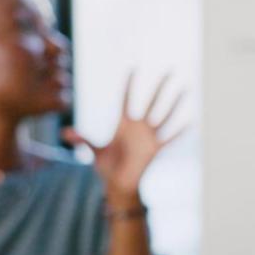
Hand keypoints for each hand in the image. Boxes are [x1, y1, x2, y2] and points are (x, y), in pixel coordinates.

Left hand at [63, 71, 184, 201]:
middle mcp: (138, 127)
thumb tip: (64, 131)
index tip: (133, 69)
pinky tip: (190, 122)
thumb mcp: (94, 151)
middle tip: (169, 71)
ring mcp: (148, 137)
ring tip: (184, 89)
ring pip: (164, 115)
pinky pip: (170, 138)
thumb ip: (81, 139)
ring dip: (174, 103)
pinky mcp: (155, 149)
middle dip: (160, 87)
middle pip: (151, 102)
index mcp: (123, 124)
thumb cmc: (106, 167)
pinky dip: (180, 131)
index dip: (129, 84)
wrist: (117, 185)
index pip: (126, 99)